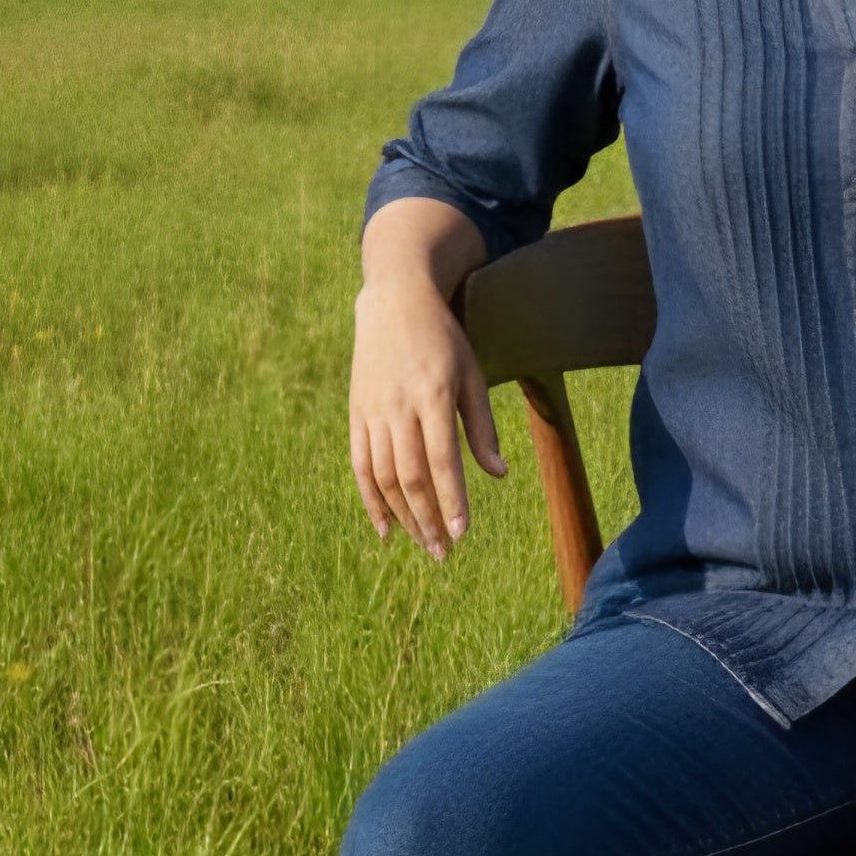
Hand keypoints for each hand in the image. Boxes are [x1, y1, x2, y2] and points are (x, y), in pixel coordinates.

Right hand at [349, 206, 500, 557]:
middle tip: (444, 552)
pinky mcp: (356, 415)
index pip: (442, 460)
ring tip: (423, 544)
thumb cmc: (443, 340)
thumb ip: (482, 426)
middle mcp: (399, 407)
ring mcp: (373, 412)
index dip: (451, 500)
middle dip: (428, 519)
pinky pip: (360, 466)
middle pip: (410, 477)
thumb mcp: (472, 374)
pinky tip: (385, 529)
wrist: (394, 302)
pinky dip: (371, 501)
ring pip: (384, 477)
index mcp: (433, 396)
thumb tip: (499, 474)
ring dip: (403, 517)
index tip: (462, 533)